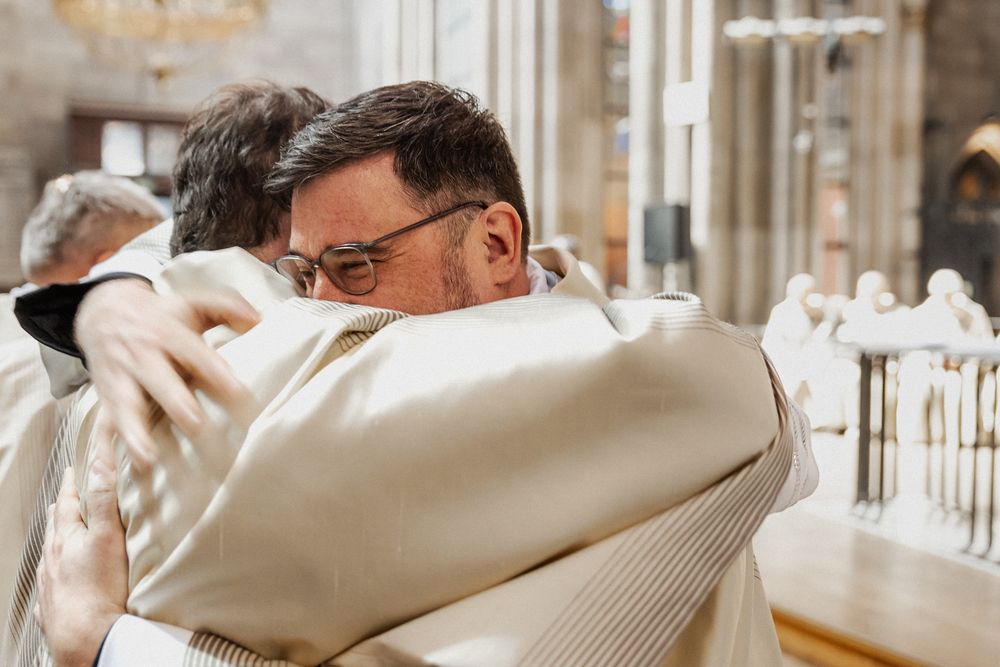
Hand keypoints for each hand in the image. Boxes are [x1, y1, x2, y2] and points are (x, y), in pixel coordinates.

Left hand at [35, 460, 127, 666]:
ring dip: (56, 540)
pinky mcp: (53, 607)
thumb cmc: (100, 588)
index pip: (67, 502)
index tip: (74, 469)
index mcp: (66, 538)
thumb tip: (100, 464)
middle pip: (55, 526)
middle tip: (67, 497)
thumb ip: (103, 500)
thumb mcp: (108, 536)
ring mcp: (50, 584)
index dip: (72, 484)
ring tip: (62, 533)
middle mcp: (52, 558)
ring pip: (49, 554)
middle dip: (61, 509)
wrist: (85, 637)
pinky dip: (55, 573)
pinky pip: (50, 584)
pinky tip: (59, 578)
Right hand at [75, 279, 259, 470]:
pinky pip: (102, 424)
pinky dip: (105, 449)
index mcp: (166, 332)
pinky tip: (114, 473)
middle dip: (174, 400)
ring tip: (148, 458)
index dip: (213, 368)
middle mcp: (141, 355)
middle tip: (195, 422)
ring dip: (134, 432)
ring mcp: (120, 377)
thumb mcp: (192, 302)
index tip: (236, 389)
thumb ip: (226, 307)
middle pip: (156, 377)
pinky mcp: (106, 397)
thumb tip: (259, 319)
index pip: (192, 350)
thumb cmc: (162, 315)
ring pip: (124, 405)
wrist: (104, 312)